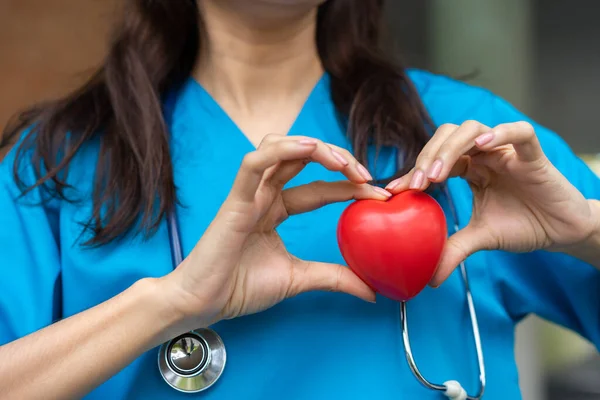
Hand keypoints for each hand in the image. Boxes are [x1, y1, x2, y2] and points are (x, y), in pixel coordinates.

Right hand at [163, 134, 387, 329]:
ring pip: (280, 148)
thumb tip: (372, 291)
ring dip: (315, 148)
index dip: (350, 188)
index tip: (380, 197)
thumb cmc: (241, 287)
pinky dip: (281, 150)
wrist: (204, 304)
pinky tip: (309, 148)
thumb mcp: (300, 279)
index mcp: (277, 209)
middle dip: (338, 160)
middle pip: (304, 158)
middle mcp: (264, 194)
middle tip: (366, 177)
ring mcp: (249, 194)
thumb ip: (334, 277)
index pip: (320, 189)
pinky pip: (254, 163)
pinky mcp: (235, 200)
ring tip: (344, 163)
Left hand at [386, 121, 595, 286]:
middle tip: (418, 183)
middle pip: (448, 137)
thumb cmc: (522, 226)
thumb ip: (454, 250)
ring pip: (474, 129)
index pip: (435, 158)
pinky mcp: (533, 155)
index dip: (414, 170)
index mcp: (469, 169)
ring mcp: (507, 151)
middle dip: (428, 156)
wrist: (561, 232)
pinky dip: (501, 133)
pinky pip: (520, 132)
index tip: (395, 190)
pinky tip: (484, 144)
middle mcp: (484, 155)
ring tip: (439, 173)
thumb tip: (430, 279)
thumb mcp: (481, 238)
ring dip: (451, 148)